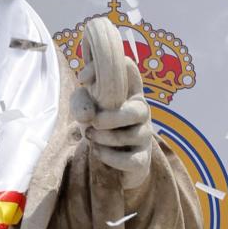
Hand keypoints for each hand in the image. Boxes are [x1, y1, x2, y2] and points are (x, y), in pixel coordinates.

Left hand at [70, 55, 152, 185]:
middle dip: (111, 118)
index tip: (86, 78)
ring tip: (90, 136)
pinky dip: (110, 156)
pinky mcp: (142, 159)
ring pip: (132, 136)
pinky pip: (132, 160)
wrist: (105, 156)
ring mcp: (145, 135)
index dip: (113, 68)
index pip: (130, 70)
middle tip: (93, 122)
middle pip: (139, 110)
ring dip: (105, 138)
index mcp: (129, 91)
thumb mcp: (84, 107)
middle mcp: (142, 111)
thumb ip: (81, 99)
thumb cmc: (96, 122)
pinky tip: (98, 151)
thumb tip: (87, 109)